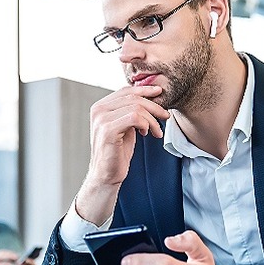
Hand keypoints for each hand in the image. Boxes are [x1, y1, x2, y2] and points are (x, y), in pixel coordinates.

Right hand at [77, 86, 169, 224]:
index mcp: (100, 106)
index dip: (144, 90)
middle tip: (165, 115)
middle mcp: (98, 110)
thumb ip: (130, 111)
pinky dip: (146, 124)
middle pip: (133, 97)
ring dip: (152, 119)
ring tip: (156, 131)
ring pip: (136, 107)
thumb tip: (150, 95)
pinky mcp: (108, 130)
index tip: (160, 93)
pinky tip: (146, 133)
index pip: (126, 90)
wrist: (107, 174)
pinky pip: (134, 117)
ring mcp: (101, 119)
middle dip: (154, 106)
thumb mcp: (125, 126)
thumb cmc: (117, 152)